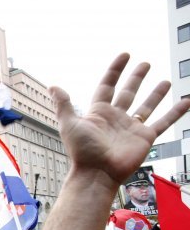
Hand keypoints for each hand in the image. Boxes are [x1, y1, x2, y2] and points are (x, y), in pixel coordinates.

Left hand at [53, 54, 189, 190]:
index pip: (107, 86)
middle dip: (136, 78)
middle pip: (128, 93)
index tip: (125, 55)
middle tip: (145, 64)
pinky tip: (186, 102)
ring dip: (156, 94)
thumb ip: (63, 105)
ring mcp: (131, 128)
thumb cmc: (82, 152)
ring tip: (166, 81)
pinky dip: (175, 113)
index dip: (115, 71)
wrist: (97, 173)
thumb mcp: (70, 124)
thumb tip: (52, 86)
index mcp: (99, 113)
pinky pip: (163, 122)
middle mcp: (116, 118)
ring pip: (147, 106)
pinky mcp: (144, 138)